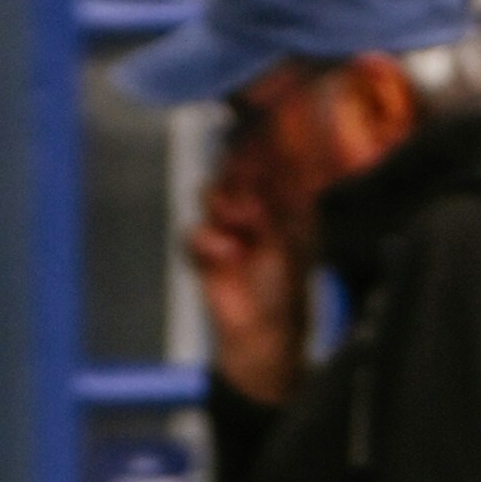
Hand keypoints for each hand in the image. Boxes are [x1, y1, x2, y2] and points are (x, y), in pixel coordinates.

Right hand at [185, 151, 302, 402]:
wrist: (261, 335)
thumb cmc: (285, 291)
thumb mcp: (288, 244)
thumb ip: (271, 208)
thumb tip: (263, 173)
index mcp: (278, 207)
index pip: (263, 168)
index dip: (259, 155)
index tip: (257, 146)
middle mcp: (250, 212)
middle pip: (232, 174)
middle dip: (237, 174)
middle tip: (246, 172)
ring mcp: (225, 229)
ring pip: (210, 194)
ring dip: (222, 202)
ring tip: (238, 219)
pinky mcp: (203, 252)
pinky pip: (193, 233)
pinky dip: (208, 241)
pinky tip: (228, 253)